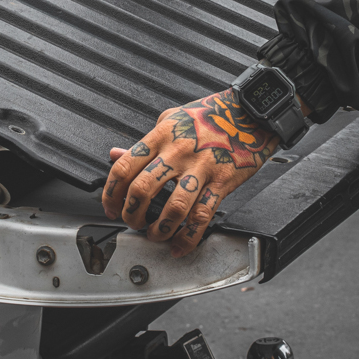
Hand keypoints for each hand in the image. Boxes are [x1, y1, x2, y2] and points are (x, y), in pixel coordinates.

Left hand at [102, 90, 279, 257]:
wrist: (248, 113)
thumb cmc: (209, 115)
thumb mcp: (170, 119)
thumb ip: (144, 141)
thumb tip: (116, 154)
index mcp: (161, 136)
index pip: (125, 167)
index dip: (111, 193)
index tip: (110, 207)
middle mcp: (177, 152)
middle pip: (142, 190)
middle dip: (131, 214)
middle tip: (131, 223)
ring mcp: (200, 168)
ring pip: (173, 207)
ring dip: (159, 230)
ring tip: (154, 236)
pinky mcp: (221, 181)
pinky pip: (202, 215)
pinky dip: (189, 237)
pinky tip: (180, 246)